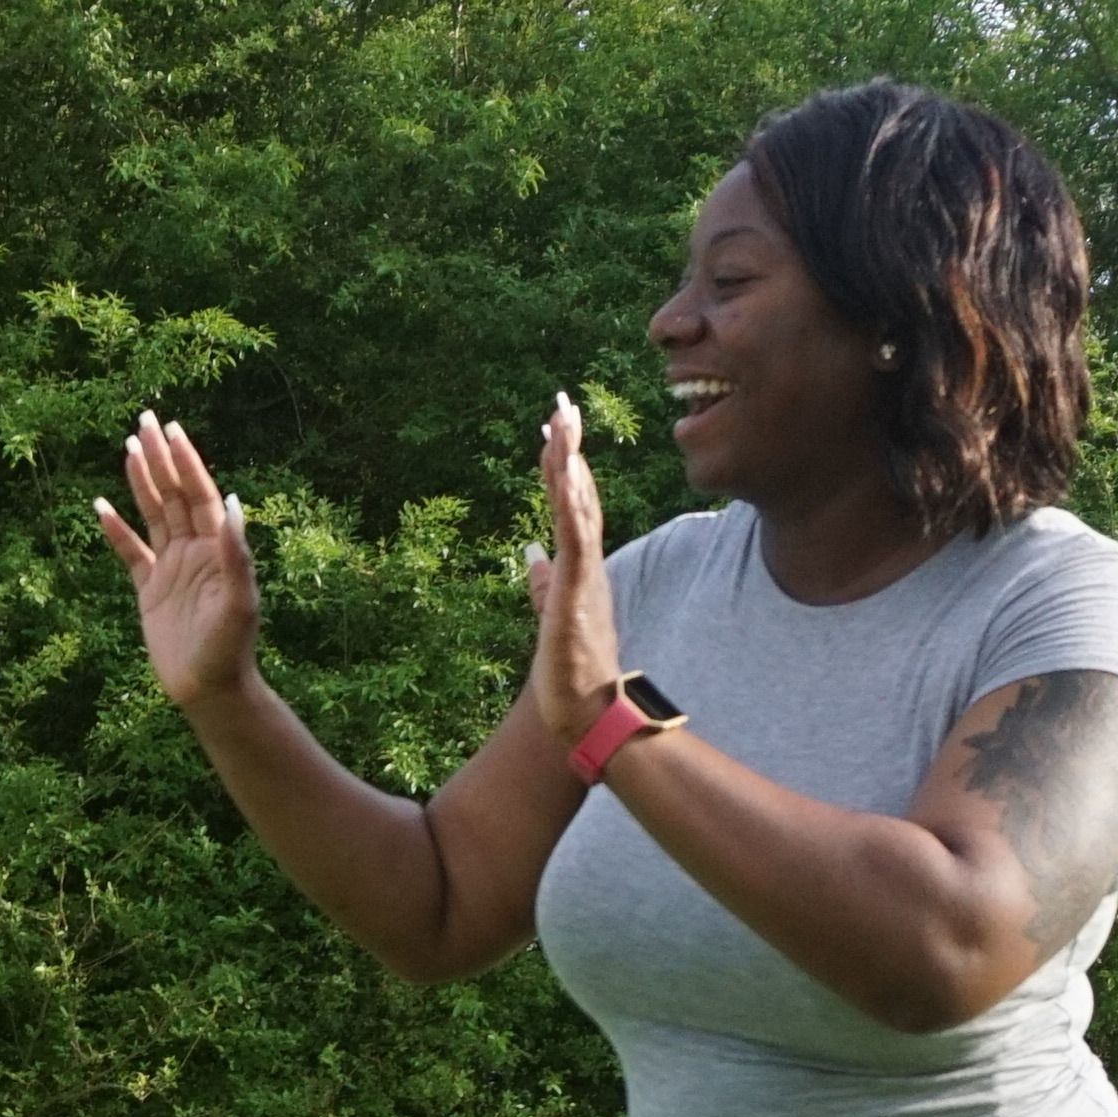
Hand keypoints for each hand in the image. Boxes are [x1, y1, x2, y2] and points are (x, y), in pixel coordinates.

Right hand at [93, 408, 264, 710]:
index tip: (170, 431)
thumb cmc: (230, 648)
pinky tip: (101, 506)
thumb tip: (234, 502)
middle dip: (160, 458)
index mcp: (217, 548)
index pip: (200, 494)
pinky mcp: (150, 591)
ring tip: (128, 448)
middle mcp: (195, 551)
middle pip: (175, 494)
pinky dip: (116, 530)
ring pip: (154, 515)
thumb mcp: (239, 601)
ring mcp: (171, 568)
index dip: (186, 462)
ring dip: (142, 483)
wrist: (209, 690)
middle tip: (144, 421)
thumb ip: (236, 554)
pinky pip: (130, 553)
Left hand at [519, 394, 621, 738]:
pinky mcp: (577, 591)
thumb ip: (542, 581)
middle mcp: (589, 563)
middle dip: (570, 447)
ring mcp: (585, 575)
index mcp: (581, 567)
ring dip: (570, 462)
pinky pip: (576, 538)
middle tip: (562, 403)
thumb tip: (528, 552)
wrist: (589, 713)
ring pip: (579, 506)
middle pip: (580, 493)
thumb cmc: (571, 672)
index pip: (573, 504)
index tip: (554, 428)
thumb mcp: (550, 614)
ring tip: (563, 421)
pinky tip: (568, 473)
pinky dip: (572, 504)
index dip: (564, 465)